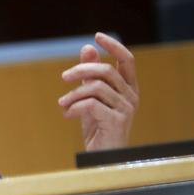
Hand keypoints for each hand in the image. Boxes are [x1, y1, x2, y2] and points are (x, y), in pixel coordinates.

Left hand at [58, 32, 138, 150]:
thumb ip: (90, 76)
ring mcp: (127, 109)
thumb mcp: (91, 98)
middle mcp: (131, 96)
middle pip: (106, 71)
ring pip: (96, 88)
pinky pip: (92, 105)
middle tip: (64, 77)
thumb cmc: (98, 127)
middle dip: (81, 70)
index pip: (127, 60)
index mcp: (128, 88)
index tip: (97, 36)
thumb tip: (87, 48)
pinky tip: (66, 115)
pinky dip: (74, 107)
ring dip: (73, 94)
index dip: (113, 46)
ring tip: (62, 104)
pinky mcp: (117, 121)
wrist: (102, 157)